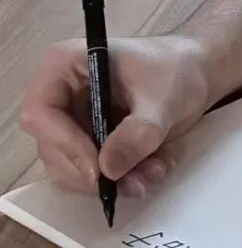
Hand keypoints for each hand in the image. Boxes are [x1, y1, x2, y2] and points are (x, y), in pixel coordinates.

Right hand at [19, 34, 212, 199]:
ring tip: (153, 172)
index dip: (65, 144)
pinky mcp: (85, 140)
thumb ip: (137, 133)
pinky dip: (118, 179)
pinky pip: (89, 172)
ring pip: (69, 167)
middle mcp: (58, 93)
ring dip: (110, 180)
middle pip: (51, 147)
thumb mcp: (162, 100)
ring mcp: (70, 119)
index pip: (41, 113)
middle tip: (136, 182)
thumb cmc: (175, 71)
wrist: (195, 75)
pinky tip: (151, 168)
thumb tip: (108, 170)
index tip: (99, 170)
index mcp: (64, 65)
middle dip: (94, 172)